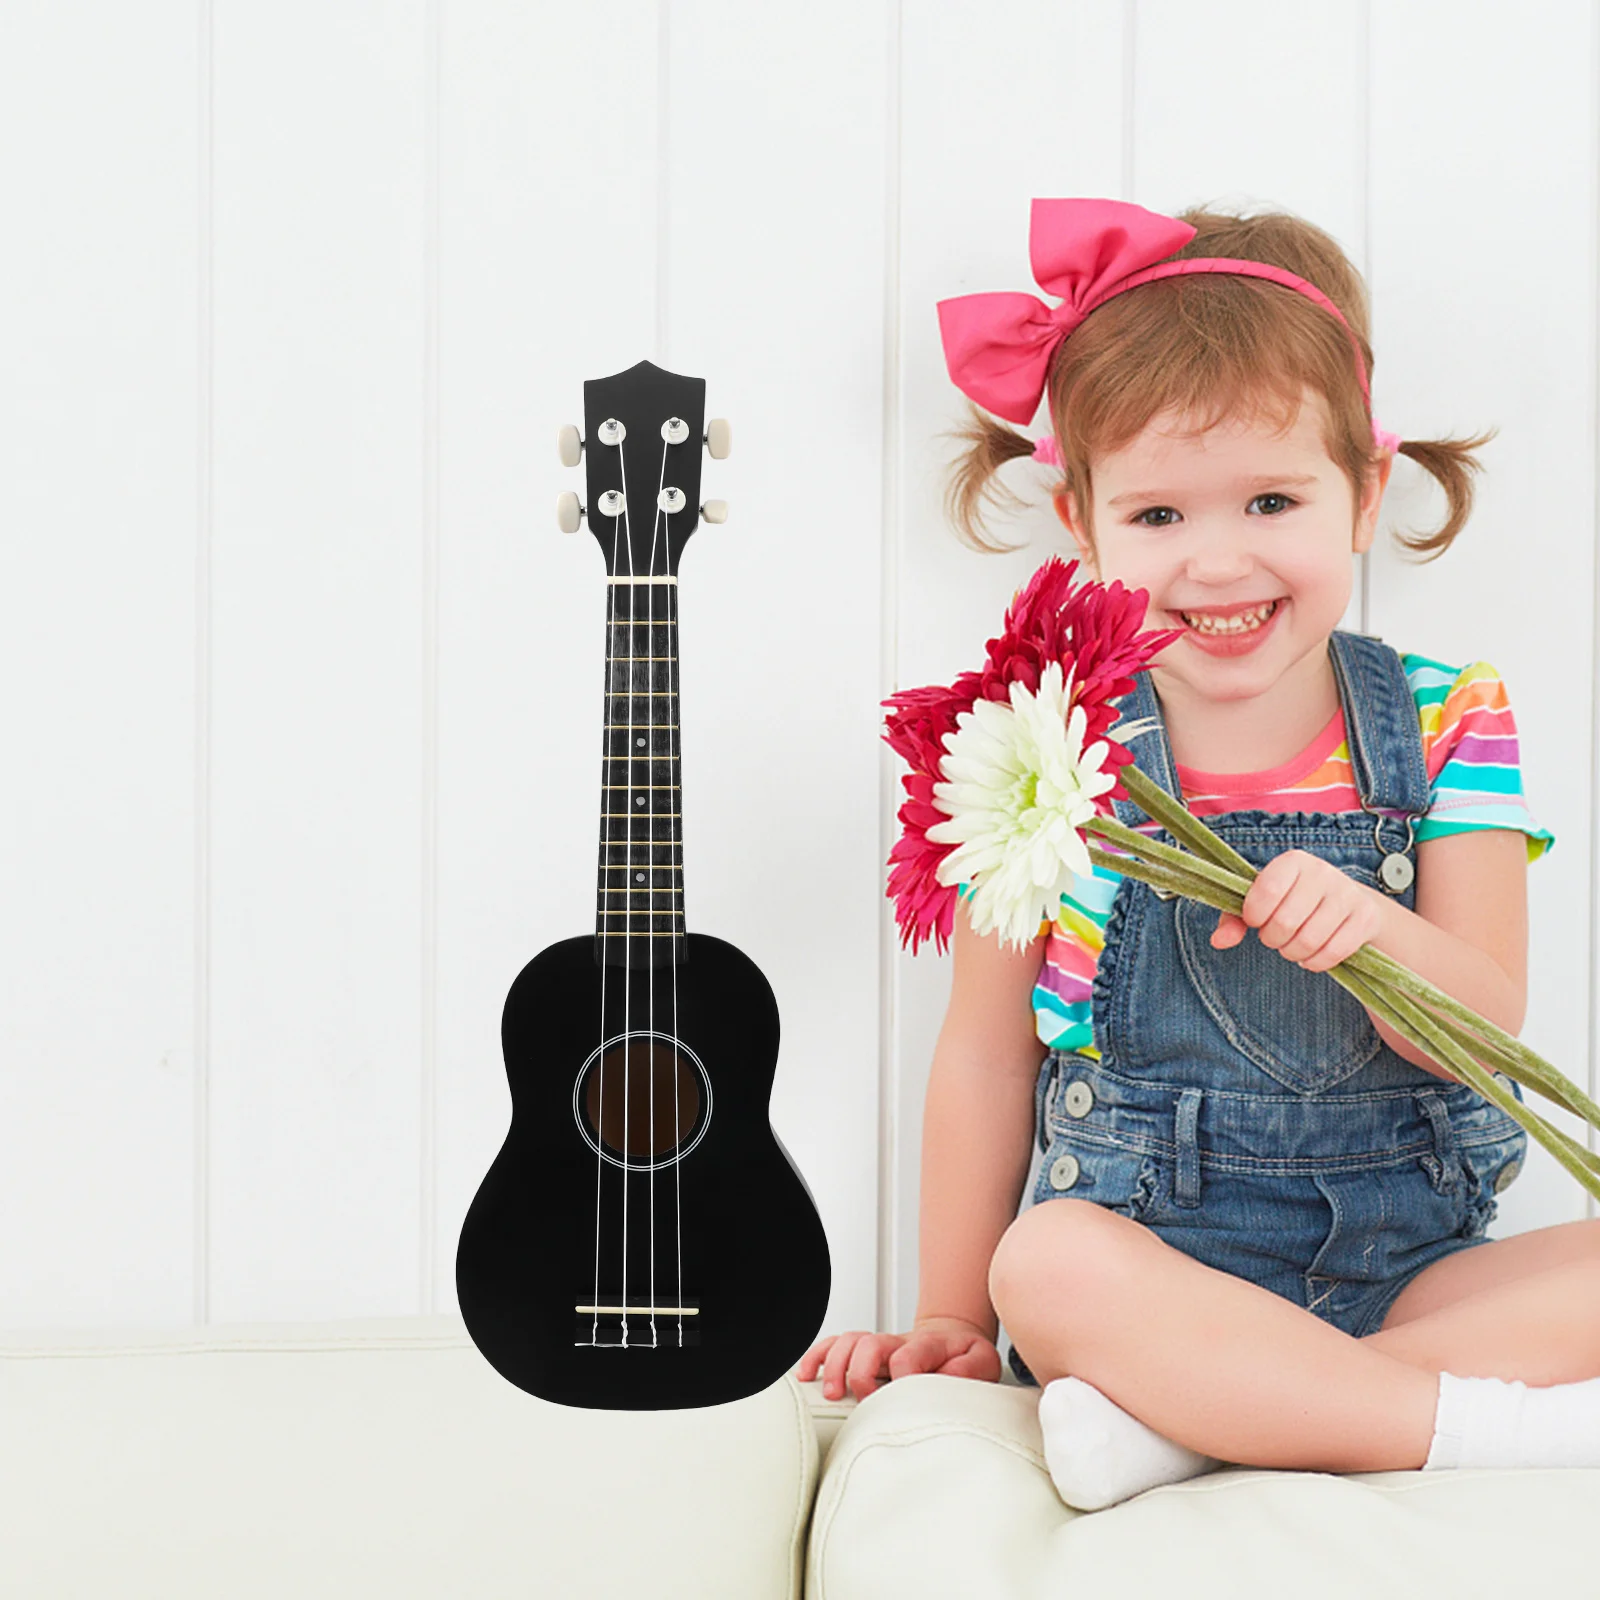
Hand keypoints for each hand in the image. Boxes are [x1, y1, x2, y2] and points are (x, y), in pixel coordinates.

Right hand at [796, 1316, 1001, 1400]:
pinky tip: (808, 1375)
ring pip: (848, 1341)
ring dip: (836, 1365)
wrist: (952, 1340)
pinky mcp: (864, 1352)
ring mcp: (879, 1346)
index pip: (908, 1356)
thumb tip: (950, 1377)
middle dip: (861, 1372)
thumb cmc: (964, 1358)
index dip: (903, 1376)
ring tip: (832, 1393)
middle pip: (870, 1344)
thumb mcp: (982, 1362)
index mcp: (928, 1346)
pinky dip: (817, 1356)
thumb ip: (969, 1369)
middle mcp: (897, 1343)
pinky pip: (835, 1345)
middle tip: (865, 1400)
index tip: (902, 1399)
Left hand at [1210, 848, 1384, 974]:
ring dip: (1292, 952)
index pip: (1265, 892)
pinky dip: (1315, 962)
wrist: (1350, 904)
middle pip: (1284, 922)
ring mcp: (1347, 895)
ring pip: (1308, 941)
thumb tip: (1218, 941)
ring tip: (1291, 945)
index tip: (1255, 920)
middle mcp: (1322, 872)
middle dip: (1272, 939)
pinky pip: (1332, 953)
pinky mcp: (1365, 918)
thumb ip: (1233, 918)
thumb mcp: (1261, 903)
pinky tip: (1311, 955)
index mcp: (1293, 861)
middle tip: (1274, 937)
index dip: (1254, 915)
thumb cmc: (1294, 901)